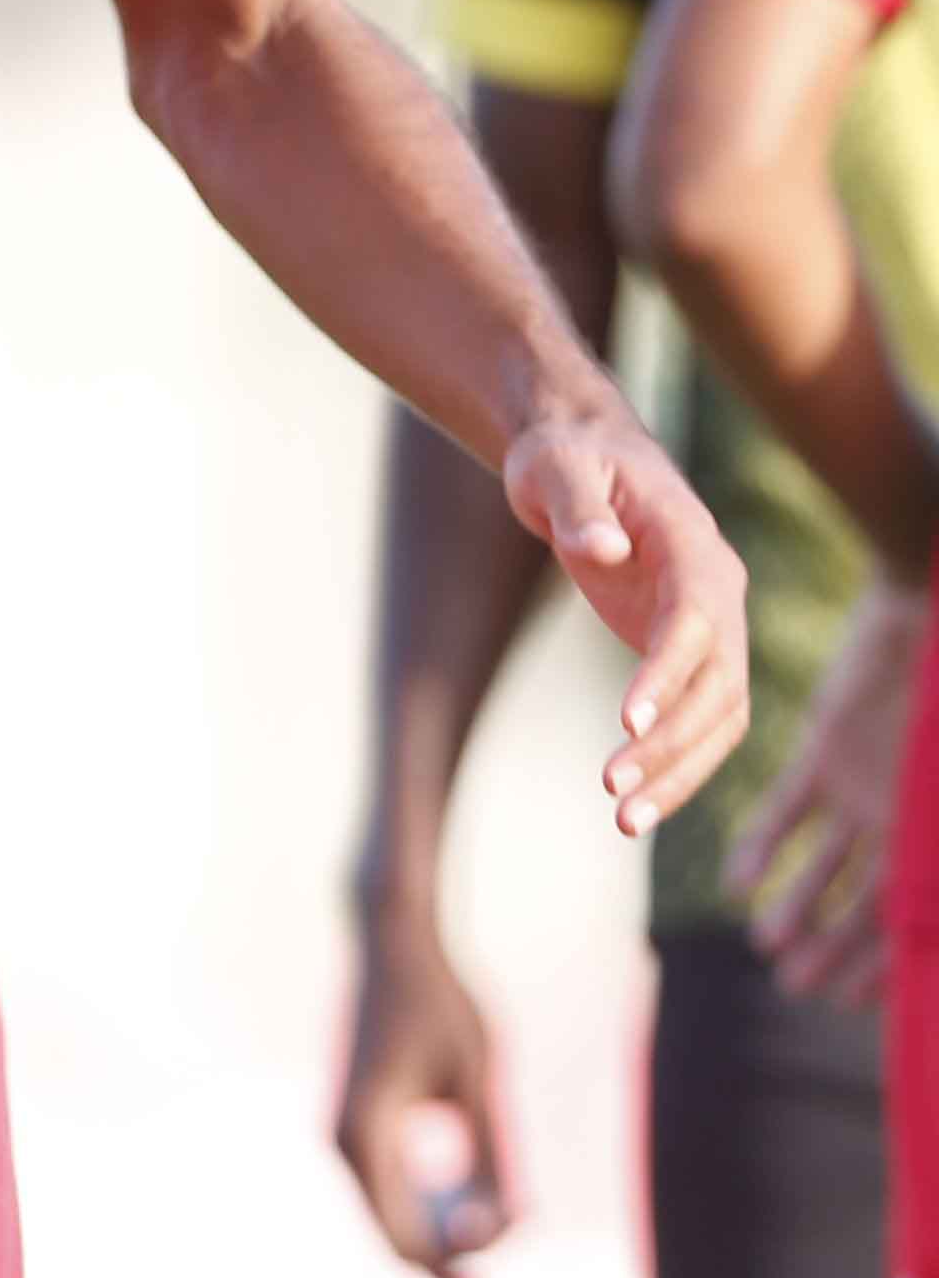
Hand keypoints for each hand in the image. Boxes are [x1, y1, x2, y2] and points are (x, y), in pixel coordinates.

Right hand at [334, 911, 512, 1277]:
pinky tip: (473, 1194)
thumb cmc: (440, 1000)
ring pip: (393, 1217)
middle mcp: (343, 1141)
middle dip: (456, 1253)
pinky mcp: (358, 1122)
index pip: (407, 1241)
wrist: (392, 939)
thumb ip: (492, 1154)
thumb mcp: (479, 1078)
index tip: (512, 1240)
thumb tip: (510, 1224)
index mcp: (366, 1134)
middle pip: (397, 1238)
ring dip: (446, 1230)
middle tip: (518, 1231)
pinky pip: (390, 1188)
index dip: (458, 1266)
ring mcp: (345, 1133)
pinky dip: (432, 1204)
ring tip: (505, 1211)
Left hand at [502, 408, 749, 835]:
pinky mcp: (689, 653)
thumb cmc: (566, 458)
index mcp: (692, 541)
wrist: (582, 458)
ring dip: (679, 771)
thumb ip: (577, 506)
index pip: (695, 616)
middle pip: (719, 681)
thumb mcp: (557, 466)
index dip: (668, 671)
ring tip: (624, 819)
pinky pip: (699, 720)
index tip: (626, 722)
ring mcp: (710, 625)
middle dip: (673, 740)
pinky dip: (675, 764)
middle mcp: (717, 589)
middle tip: (612, 786)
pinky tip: (635, 804)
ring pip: (720, 715)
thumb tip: (600, 551)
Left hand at [728, 573, 926, 1008]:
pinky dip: (766, 843)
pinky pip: (793, 808)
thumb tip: (927, 922)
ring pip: (827, 863)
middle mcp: (902, 822)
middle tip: (794, 984)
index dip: (884, 963)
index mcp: (932, 837)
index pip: (911, 918)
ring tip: (767, 942)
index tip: (851, 1003)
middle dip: (834, 947)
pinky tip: (737, 878)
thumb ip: (930, 860)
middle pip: (867, 902)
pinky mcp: (828, 750)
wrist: (925, 615)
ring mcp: (866, 788)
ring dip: (799, 903)